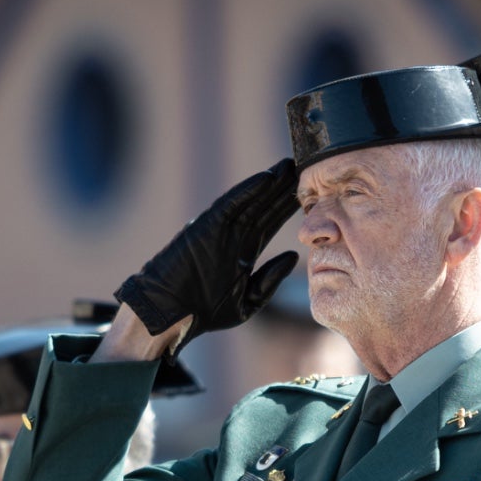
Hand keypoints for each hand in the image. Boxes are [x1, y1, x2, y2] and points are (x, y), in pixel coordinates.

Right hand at [116, 159, 299, 350]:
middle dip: (282, 190)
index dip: (287, 209)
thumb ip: (270, 279)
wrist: (170, 314)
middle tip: (305, 169)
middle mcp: (232, 237)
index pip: (269, 224)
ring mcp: (219, 230)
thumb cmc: (204, 313)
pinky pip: (231, 204)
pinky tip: (267, 177)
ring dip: (269, 183)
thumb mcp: (248, 301)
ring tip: (289, 166)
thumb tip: (293, 257)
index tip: (310, 196)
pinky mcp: (206, 226)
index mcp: (242, 254)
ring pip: (250, 201)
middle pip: (263, 207)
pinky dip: (248, 190)